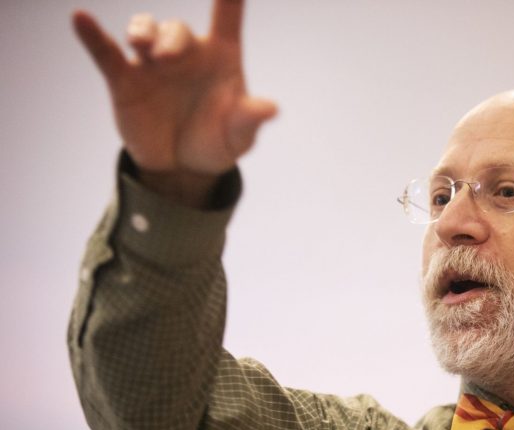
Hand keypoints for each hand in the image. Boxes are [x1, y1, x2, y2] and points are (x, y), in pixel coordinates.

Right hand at [73, 0, 276, 204]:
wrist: (183, 168)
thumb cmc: (217, 141)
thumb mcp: (239, 134)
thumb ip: (249, 118)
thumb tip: (272, 109)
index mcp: (221, 56)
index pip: (227, 14)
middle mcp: (186, 52)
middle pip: (178, 30)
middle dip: (172, 40)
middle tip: (168, 59)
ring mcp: (152, 63)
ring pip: (145, 30)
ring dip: (142, 32)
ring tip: (142, 45)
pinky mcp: (124, 80)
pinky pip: (105, 52)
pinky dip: (92, 35)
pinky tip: (80, 19)